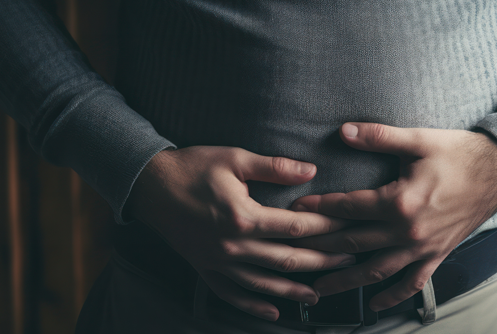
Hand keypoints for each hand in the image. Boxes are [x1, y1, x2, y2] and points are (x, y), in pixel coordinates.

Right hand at [126, 146, 354, 320]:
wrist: (148, 184)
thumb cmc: (192, 166)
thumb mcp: (235, 158)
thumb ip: (275, 167)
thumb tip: (311, 171)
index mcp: (243, 216)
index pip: (296, 227)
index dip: (325, 228)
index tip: (347, 226)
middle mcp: (232, 245)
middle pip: (286, 260)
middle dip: (321, 262)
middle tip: (348, 261)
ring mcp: (217, 261)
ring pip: (263, 284)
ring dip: (293, 291)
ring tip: (318, 294)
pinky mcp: (204, 268)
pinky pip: (231, 294)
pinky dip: (253, 305)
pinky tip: (273, 311)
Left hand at [290, 122, 496, 311]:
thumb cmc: (459, 153)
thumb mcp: (418, 140)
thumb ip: (378, 138)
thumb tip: (343, 131)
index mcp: (399, 202)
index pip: (348, 207)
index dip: (319, 208)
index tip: (294, 210)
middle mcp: (407, 231)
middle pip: (353, 243)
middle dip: (321, 247)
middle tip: (292, 252)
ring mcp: (422, 248)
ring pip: (376, 271)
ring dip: (346, 281)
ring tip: (319, 289)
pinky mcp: (436, 255)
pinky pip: (411, 283)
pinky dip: (392, 296)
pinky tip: (375, 304)